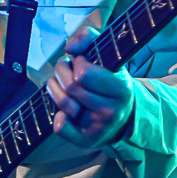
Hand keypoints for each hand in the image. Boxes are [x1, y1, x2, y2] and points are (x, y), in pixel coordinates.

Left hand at [47, 25, 135, 148]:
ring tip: (62, 85)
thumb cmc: (107, 77)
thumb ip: (88, 36)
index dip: (77, 63)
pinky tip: (65, 110)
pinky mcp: (87, 141)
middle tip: (66, 70)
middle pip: (71, 87)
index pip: (83, 74)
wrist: (121, 113)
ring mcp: (99, 127)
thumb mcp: (105, 53)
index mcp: (121, 88)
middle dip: (62, 72)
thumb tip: (70, 48)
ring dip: (55, 89)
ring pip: (64, 103)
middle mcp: (113, 110)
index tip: (81, 62)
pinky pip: (61, 127)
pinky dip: (58, 116)